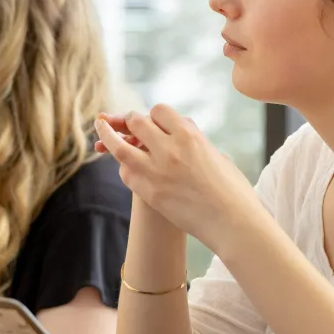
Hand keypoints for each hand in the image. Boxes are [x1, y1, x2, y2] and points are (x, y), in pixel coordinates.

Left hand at [93, 104, 264, 250]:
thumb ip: (194, 141)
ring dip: (108, 136)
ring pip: (120, 146)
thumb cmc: (231, 189)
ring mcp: (156, 170)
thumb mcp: (216, 154)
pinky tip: (126, 167)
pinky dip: (125, 168)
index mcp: (190, 135)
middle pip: (137, 122)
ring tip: (100, 127)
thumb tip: (181, 132)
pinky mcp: (149, 192)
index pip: (159, 111)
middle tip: (124, 123)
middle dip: (130, 121)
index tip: (152, 121)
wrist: (232, 222)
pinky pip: (126, 173)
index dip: (154, 116)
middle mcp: (170, 148)